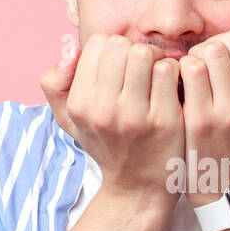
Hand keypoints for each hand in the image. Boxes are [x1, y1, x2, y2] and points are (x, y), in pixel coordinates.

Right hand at [40, 34, 183, 211]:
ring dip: (156, 59)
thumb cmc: (106, 143)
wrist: (138, 187)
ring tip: (157, 76)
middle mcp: (103, 109)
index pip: (97, 44)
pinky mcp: (164, 120)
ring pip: (145, 53)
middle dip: (135, 51)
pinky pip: (168, 71)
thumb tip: (70, 49)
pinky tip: (172, 88)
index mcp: (80, 104)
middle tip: (143, 70)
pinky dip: (174, 73)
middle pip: (122, 45)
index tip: (121, 68)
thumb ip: (55, 82)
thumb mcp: (69, 118)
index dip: (113, 49)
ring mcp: (134, 115)